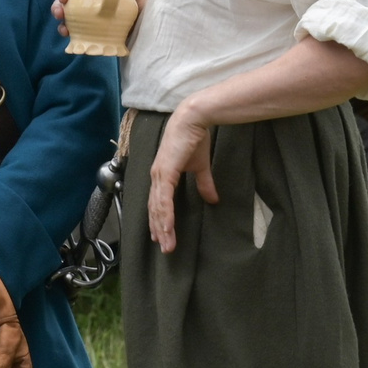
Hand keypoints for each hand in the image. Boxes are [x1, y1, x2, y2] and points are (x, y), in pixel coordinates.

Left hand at [146, 101, 218, 254]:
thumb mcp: (200, 166)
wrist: (193, 120)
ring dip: (161, 228)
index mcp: (162, 176)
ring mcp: (159, 175)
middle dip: (158, 230)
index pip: (158, 203)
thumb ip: (204, 183)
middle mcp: (156, 177)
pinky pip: (163, 199)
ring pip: (157, 208)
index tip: (162, 236)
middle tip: (164, 247)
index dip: (159, 220)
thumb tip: (213, 200)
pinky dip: (164, 215)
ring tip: (166, 244)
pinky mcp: (165, 172)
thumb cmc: (194, 139)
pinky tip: (167, 228)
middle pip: (155, 209)